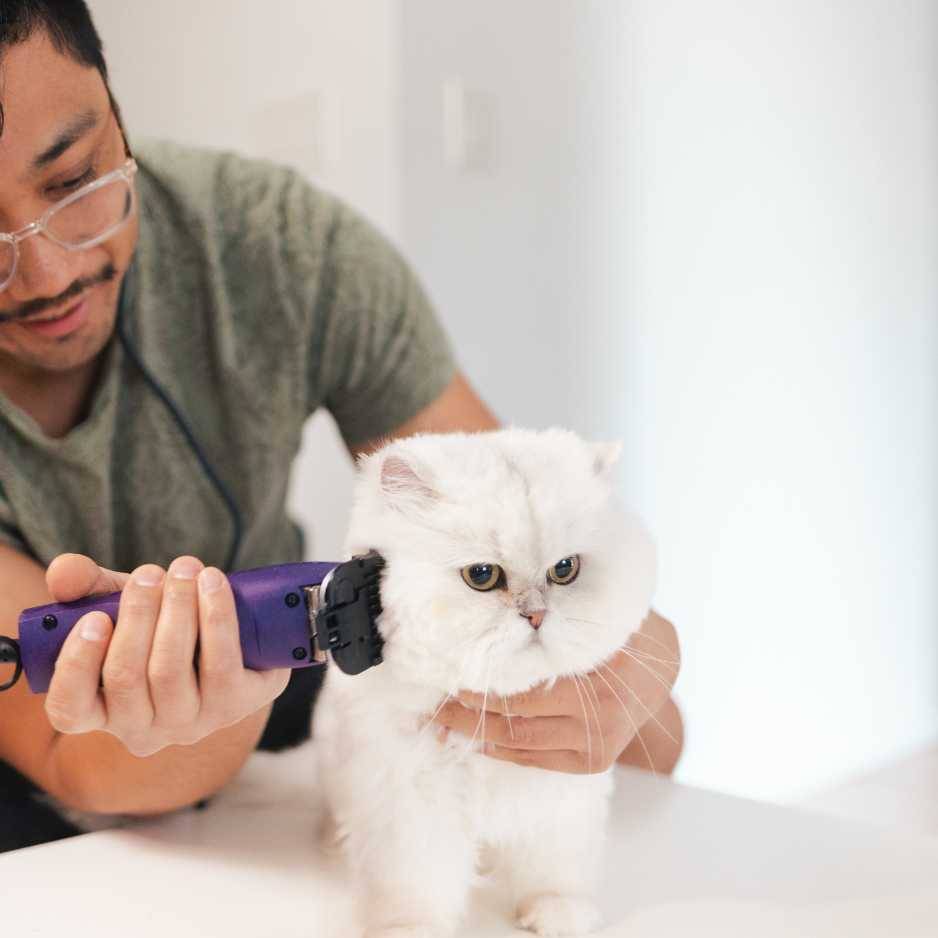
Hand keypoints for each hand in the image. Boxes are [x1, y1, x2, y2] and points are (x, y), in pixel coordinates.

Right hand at [42, 553, 290, 757]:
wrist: (242, 643)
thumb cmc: (165, 625)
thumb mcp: (124, 604)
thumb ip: (88, 586)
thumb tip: (63, 571)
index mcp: (101, 709)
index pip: (69, 708)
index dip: (77, 665)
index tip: (95, 616)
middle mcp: (141, 728)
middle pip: (126, 676)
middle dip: (138, 615)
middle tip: (150, 572)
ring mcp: (188, 722)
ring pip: (170, 669)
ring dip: (178, 610)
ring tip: (185, 568)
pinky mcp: (232, 706)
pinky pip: (219, 663)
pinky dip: (216, 617)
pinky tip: (212, 584)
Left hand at [428, 610, 680, 774]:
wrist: (660, 673)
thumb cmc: (620, 630)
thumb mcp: (598, 609)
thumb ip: (561, 606)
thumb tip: (505, 591)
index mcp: (602, 666)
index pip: (528, 676)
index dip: (485, 676)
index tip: (450, 669)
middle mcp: (602, 709)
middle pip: (518, 712)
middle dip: (470, 707)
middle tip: (433, 699)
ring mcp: (598, 741)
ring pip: (522, 741)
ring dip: (476, 732)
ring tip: (441, 720)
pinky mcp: (593, 761)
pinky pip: (536, 757)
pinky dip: (501, 748)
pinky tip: (473, 738)